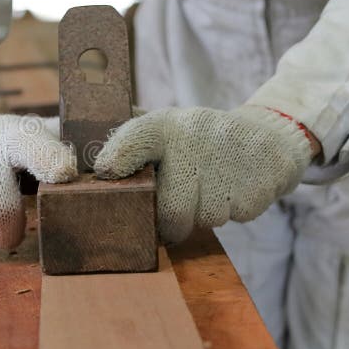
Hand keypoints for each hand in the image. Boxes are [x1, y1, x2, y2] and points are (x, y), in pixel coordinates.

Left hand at [94, 106, 314, 242]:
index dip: (117, 158)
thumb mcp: (164, 128)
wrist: (268, 137)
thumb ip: (127, 143)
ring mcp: (227, 161)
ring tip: (204, 193)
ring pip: (200, 218)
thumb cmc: (197, 141)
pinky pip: (231, 217)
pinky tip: (229, 192)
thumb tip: (80, 157)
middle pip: (169, 208)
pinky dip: (228, 212)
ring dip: (199, 216)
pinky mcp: (254, 183)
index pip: (135, 138)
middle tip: (168, 217)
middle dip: (167, 222)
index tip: (105, 173)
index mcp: (165, 125)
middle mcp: (194, 138)